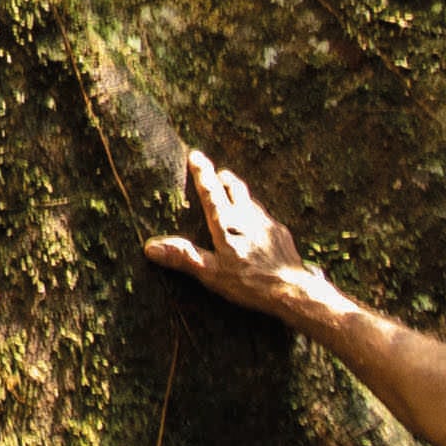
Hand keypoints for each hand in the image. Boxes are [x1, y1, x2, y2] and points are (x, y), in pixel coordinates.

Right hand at [145, 145, 330, 325]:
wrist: (293, 290)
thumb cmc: (250, 283)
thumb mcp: (212, 273)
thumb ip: (184, 257)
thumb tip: (152, 246)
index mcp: (227, 223)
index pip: (211, 191)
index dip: (202, 172)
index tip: (196, 155)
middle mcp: (248, 216)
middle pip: (236, 188)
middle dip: (224, 178)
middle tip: (217, 172)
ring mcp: (267, 224)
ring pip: (251, 201)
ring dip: (241, 194)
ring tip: (235, 193)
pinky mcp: (281, 234)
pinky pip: (266, 217)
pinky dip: (256, 214)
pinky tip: (257, 224)